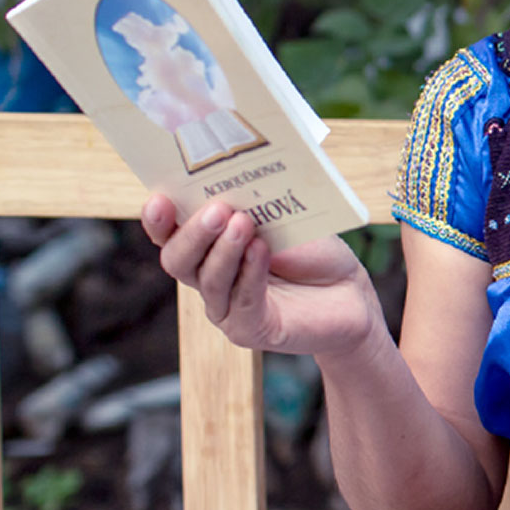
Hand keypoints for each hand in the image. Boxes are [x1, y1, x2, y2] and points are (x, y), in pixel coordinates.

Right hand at [141, 194, 381, 357]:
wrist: (351, 292)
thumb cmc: (313, 251)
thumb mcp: (282, 218)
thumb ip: (252, 206)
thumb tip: (230, 179)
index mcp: (208, 247)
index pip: (168, 235)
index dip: (158, 220)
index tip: (160, 198)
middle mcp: (209, 278)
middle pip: (177, 260)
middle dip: (193, 233)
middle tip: (218, 210)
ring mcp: (226, 308)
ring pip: (208, 281)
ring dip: (224, 251)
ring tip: (243, 223)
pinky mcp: (252, 330)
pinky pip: (242, 303)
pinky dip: (249, 275)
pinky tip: (260, 251)